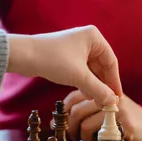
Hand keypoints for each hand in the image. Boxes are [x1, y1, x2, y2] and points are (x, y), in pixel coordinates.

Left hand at [6, 25, 122, 105]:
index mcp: (94, 37)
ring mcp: (77, 47)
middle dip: (104, 85)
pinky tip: (86, 94)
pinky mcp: (67, 55)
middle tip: (107, 102)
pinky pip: (82, 70)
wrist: (24, 55)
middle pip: (102, 66)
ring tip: (97, 101)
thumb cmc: (52, 59)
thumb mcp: (79, 76)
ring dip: (94, 85)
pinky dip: (85, 82)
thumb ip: (98, 90)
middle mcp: (87, 39)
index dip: (114, 82)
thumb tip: (113, 102)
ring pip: (92, 69)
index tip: (117, 98)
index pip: (111, 62)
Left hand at [62, 90, 141, 140]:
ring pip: (84, 121)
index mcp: (101, 89)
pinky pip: (97, 132)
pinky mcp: (122, 121)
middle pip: (76, 110)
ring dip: (80, 136)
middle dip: (69, 126)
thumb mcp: (103, 109)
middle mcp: (107, 95)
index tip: (57, 124)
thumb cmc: (122, 118)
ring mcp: (115, 108)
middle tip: (70, 137)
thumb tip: (58, 120)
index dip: (64, 112)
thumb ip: (86, 108)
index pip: (74, 97)